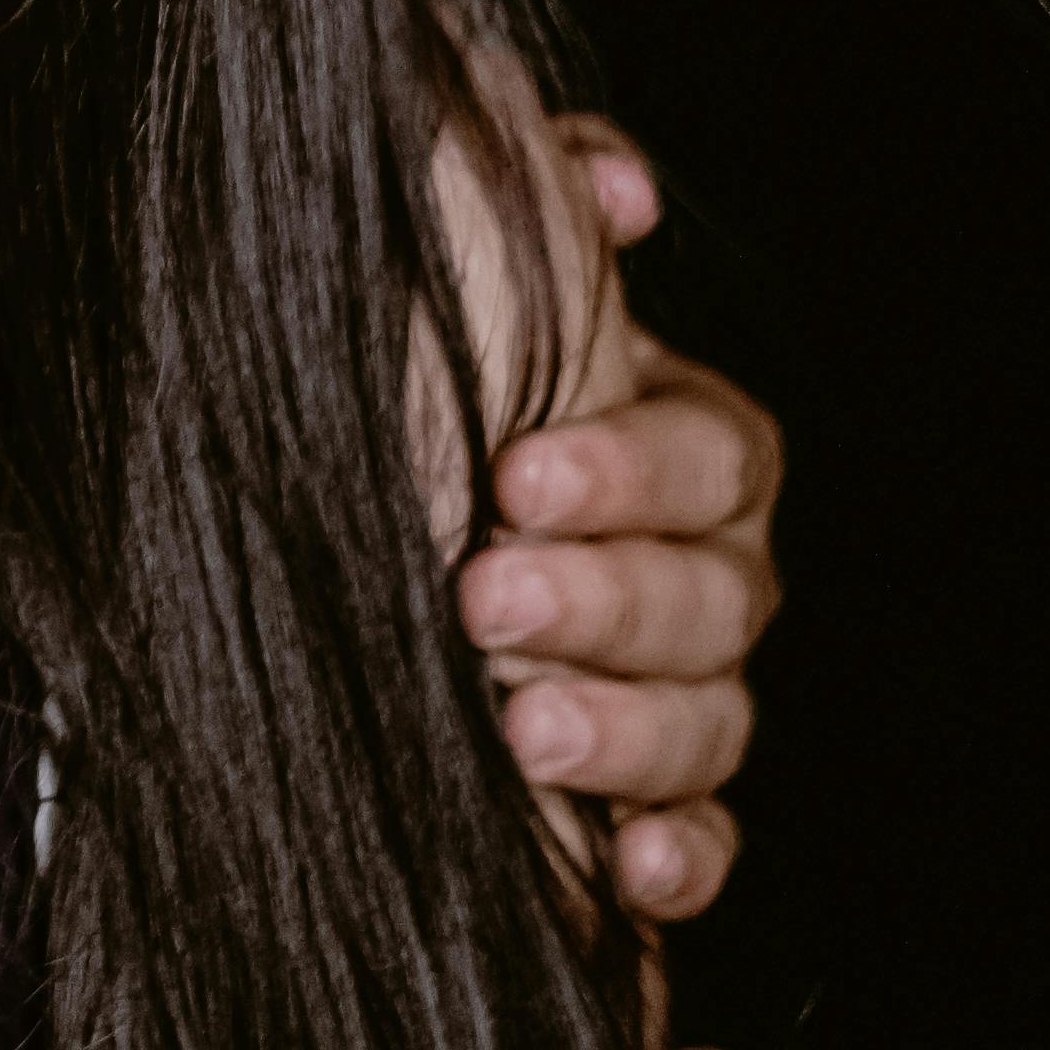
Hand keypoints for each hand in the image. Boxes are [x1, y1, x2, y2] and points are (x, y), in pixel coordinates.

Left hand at [457, 122, 779, 918]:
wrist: (335, 545)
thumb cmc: (415, 394)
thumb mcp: (460, 287)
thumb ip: (535, 206)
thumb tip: (609, 182)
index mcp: (680, 447)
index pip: (712, 455)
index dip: (630, 469)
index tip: (516, 474)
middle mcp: (704, 576)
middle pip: (714, 599)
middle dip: (604, 600)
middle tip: (484, 597)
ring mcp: (682, 697)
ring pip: (711, 725)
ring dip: (626, 731)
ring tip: (524, 730)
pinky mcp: (643, 806)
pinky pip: (701, 845)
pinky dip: (677, 857)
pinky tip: (627, 866)